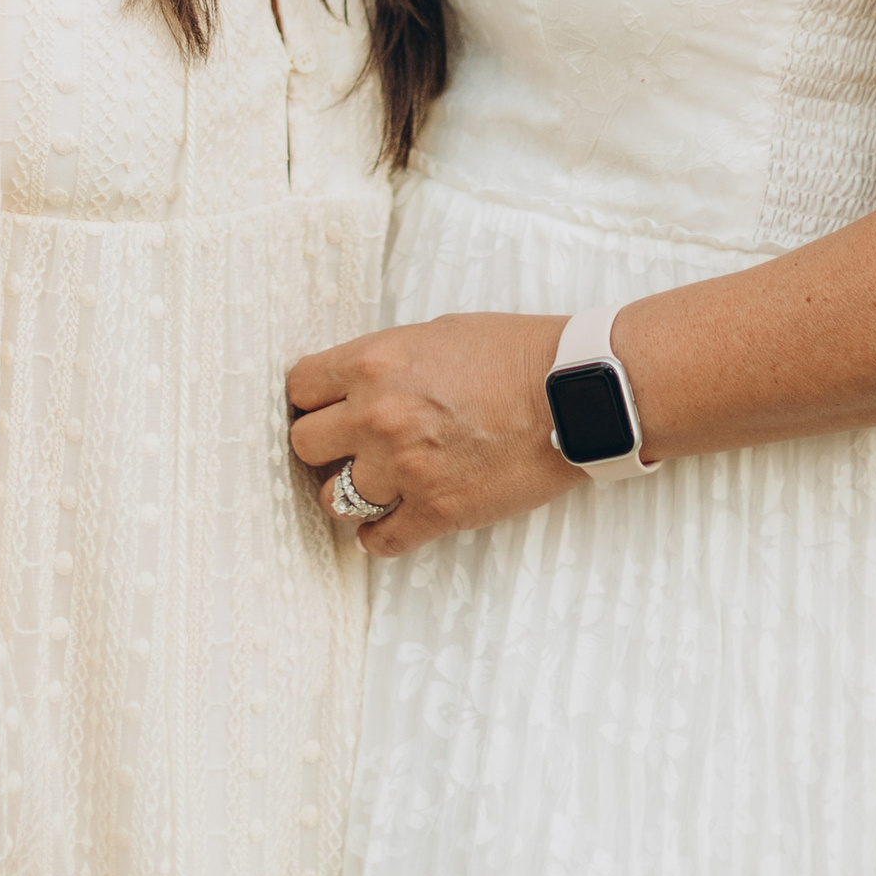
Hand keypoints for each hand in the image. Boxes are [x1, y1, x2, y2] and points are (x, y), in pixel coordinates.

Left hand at [287, 311, 579, 555]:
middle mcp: (377, 416)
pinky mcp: (436, 511)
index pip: (300, 388)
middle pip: (305, 444)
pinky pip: (379, 540)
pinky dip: (380, 536)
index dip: (312, 399)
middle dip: (325, 445)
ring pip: (333, 498)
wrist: (575, 393)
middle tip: (348, 446)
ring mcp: (404, 468)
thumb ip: (385, 363)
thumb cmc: (515, 353)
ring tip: (373, 486)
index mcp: (374, 363)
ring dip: (351, 492)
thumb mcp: (436, 335)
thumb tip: (355, 386)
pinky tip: (390, 523)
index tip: (324, 408)